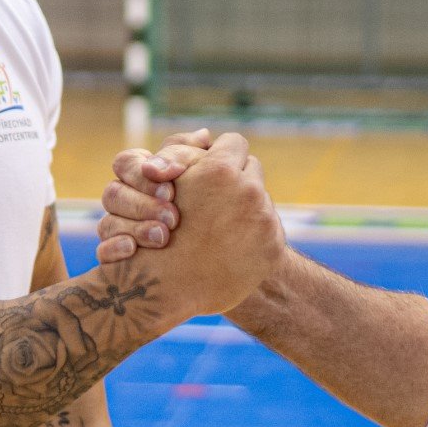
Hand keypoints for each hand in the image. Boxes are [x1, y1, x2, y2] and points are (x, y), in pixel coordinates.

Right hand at [97, 130, 214, 263]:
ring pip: (107, 222)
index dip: (141, 174)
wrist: (216, 253)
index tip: (170, 188)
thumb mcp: (205, 175)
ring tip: (163, 237)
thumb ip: (197, 156)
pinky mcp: (116, 257)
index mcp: (140, 174)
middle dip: (142, 205)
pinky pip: (102, 251)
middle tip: (173, 217)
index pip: (125, 162)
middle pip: (113, 193)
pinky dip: (114, 248)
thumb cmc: (208, 204)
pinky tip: (133, 250)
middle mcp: (125, 199)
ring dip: (135, 227)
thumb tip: (203, 136)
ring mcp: (118, 227)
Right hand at [138, 132, 283, 316]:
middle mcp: (249, 192)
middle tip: (214, 199)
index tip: (209, 171)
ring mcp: (265, 221)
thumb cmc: (154, 231)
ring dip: (244, 206)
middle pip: (250, 169)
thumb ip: (181, 150)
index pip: (234, 143)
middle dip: (234, 180)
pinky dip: (253, 232)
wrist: (165, 290)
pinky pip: (268, 227)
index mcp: (221, 171)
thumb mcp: (159, 182)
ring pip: (260, 198)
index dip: (219, 155)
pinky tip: (231, 244)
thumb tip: (207, 135)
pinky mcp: (273, 247)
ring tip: (220, 225)